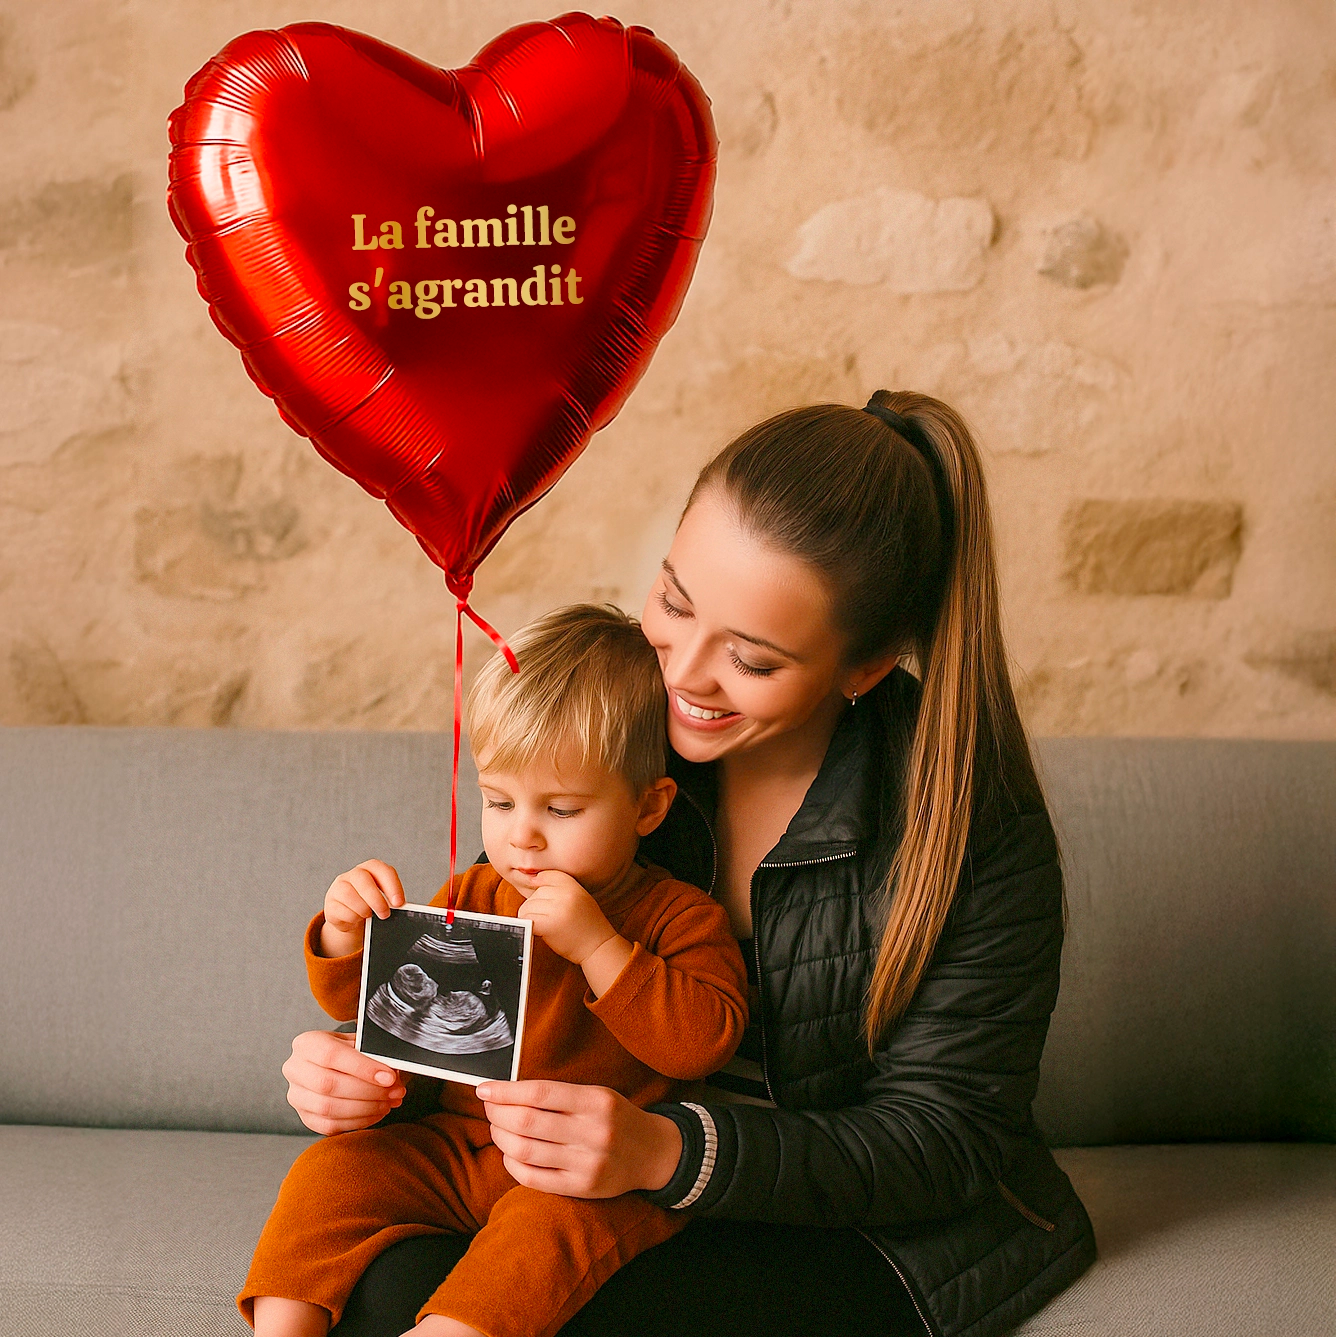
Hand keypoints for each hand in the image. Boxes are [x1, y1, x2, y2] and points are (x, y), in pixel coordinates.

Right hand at [283, 1030, 405, 1134]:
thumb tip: (391, 1073)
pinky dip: (358, 1122)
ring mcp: (296, 1096)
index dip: (363, 1068)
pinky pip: (330, 1126)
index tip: (389, 1077)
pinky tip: (376, 1113)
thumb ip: (371, 1054)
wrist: (329, 1064)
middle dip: (368, 1091)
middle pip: (329, 1084)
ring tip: (388, 1103)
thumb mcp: (356, 1043)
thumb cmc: (347, 1052)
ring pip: (329, 1108)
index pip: (332, 1055)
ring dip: (365, 1108)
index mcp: (307, 1044)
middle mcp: (295, 1069)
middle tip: (394, 1092)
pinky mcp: (305, 1117)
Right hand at [320, 858, 404, 956]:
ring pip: (350, 895)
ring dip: (363, 910)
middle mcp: (354, 875)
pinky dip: (352, 919)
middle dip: (377, 900)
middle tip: (385, 914)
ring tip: (369, 916)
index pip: (383, 870)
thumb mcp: (385, 900)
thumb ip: (394, 901)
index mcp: (371, 869)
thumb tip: (408, 907)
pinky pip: (341, 911)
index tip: (399, 903)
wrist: (351, 919)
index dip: (392, 886)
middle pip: (364, 880)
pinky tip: (356, 919)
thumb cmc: (372, 905)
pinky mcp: (330, 903)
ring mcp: (339, 887)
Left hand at [478, 1079, 683, 1198]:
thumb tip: (508, 1092)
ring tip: (497, 1127)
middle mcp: (593, 1133)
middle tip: (489, 1107)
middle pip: (527, 1123)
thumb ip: (559, 1095)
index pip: (539, 1094)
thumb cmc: (616, 1118)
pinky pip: (533, 1178)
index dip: (505, 1091)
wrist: (653, 1153)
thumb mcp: (597, 1095)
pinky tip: (509, 1153)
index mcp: (596, 1102)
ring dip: (501, 1137)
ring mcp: (587, 1164)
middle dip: (498, 1114)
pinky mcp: (581, 1188)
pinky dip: (512, 1163)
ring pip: (526, 1151)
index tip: (484, 1089)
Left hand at [517, 870, 617, 965]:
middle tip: (548, 917)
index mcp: (573, 886)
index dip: (540, 885)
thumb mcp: (580, 897)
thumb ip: (561, 889)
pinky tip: (538, 930)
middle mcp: (565, 895)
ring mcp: (556, 910)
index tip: (543, 897)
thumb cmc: (588, 925)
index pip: (546, 876)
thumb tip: (533, 881)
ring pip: (527, 906)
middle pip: (535, 893)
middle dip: (536, 905)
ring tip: (544, 924)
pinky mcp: (548, 925)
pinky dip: (528, 925)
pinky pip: (527, 919)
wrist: (598, 946)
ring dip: (530, 916)